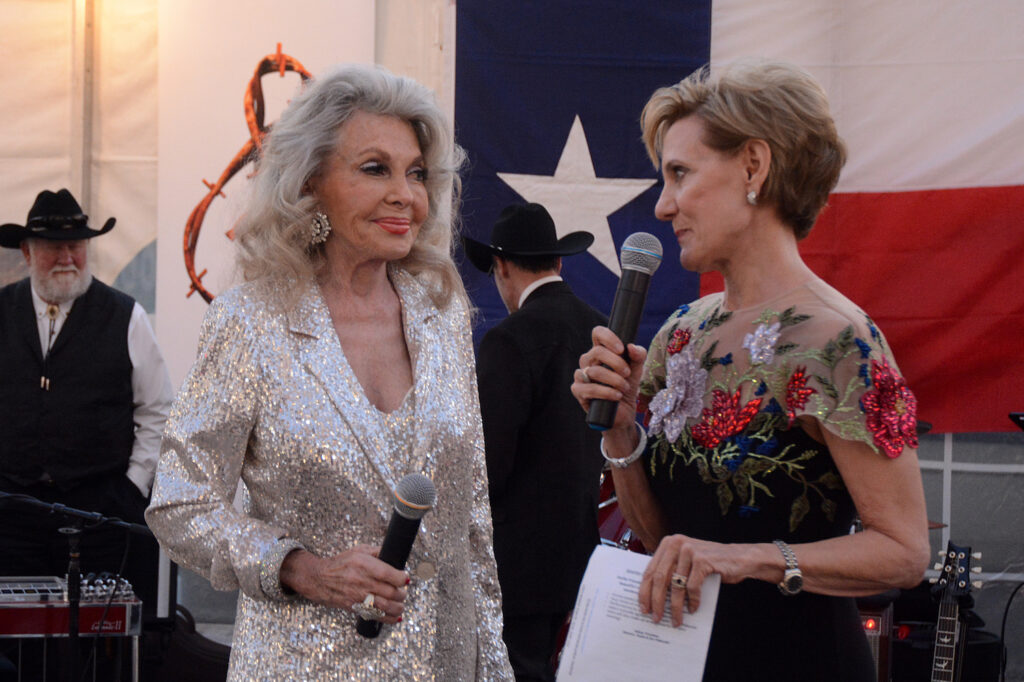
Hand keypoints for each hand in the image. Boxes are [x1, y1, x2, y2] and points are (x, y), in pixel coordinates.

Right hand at [280, 546, 408, 622]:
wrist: (319, 579)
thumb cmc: (341, 563)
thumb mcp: (359, 551)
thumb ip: (377, 552)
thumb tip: (395, 555)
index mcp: (364, 564)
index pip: (388, 574)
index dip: (401, 578)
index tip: (405, 578)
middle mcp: (361, 581)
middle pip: (390, 592)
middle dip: (402, 593)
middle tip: (403, 591)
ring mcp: (358, 596)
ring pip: (385, 606)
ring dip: (398, 607)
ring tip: (401, 603)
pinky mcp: (355, 607)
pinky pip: (375, 616)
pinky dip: (388, 618)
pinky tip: (396, 617)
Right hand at [570, 325, 646, 434]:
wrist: (623, 412)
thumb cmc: (626, 387)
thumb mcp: (636, 370)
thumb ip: (638, 355)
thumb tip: (631, 347)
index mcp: (600, 351)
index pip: (598, 333)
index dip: (608, 337)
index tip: (621, 349)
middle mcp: (588, 361)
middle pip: (596, 352)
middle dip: (616, 362)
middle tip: (627, 373)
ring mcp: (581, 375)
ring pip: (594, 371)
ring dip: (614, 380)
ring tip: (625, 388)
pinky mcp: (578, 391)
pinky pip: (589, 389)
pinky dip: (606, 392)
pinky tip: (617, 396)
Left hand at [639, 534, 760, 627]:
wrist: (739, 558)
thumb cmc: (710, 563)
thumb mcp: (685, 562)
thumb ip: (670, 571)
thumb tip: (652, 597)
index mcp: (668, 543)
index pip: (650, 570)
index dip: (644, 591)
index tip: (643, 608)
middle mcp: (676, 543)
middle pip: (660, 578)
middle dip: (656, 601)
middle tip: (656, 618)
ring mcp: (689, 550)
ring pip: (676, 585)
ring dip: (675, 607)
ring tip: (675, 620)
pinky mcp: (702, 560)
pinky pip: (692, 587)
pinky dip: (692, 601)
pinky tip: (693, 609)